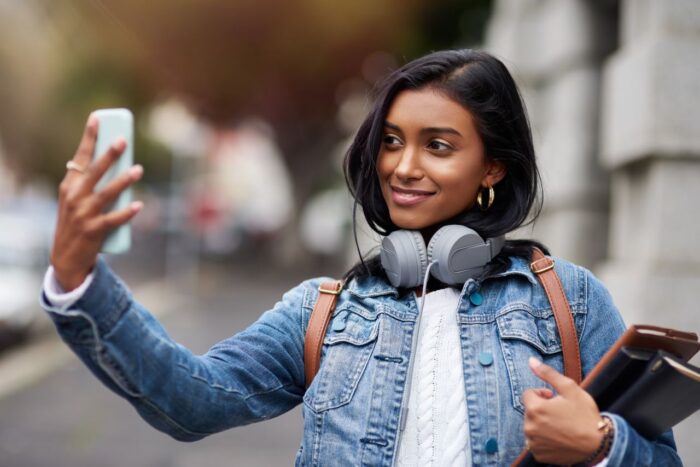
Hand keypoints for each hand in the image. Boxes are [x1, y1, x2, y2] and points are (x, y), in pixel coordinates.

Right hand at [50, 114, 143, 290]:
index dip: (89, 138)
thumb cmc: (76, 221)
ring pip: (106, 194)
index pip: (79, 158)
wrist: (66, 256)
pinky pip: (113, 219)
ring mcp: (83, 214)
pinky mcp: (94, 230)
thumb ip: (91, 182)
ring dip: (124, 181)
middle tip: (123, 140)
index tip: (96, 118)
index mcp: (69, 185)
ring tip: (139, 169)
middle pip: (94, 172)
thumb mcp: (76, 199)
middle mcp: (74, 197)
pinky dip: (127, 212)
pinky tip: (139, 205)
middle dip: (109, 155)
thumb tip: (120, 162)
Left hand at [522, 357, 603, 464]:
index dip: (542, 394)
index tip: (555, 399)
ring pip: (532, 426)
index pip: (528, 394)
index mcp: (534, 409)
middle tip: (560, 413)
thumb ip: (547, 373)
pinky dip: (544, 439)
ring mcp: (533, 442)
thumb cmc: (585, 415)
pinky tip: (559, 437)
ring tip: (561, 425)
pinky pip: (536, 442)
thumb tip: (531, 360)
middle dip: (541, 409)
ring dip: (542, 423)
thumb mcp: (570, 388)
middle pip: (529, 410)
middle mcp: (529, 427)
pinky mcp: (539, 455)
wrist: (598, 445)